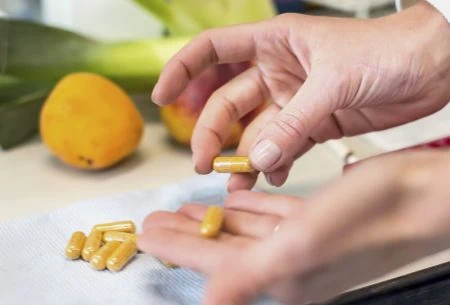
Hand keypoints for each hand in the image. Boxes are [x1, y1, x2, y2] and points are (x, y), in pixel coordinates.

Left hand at [138, 150, 449, 304]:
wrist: (420, 196)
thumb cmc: (367, 219)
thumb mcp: (301, 247)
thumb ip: (250, 277)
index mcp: (278, 274)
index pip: (211, 263)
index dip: (175, 248)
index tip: (147, 234)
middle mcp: (286, 262)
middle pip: (220, 247)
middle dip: (185, 234)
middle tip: (155, 219)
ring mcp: (299, 240)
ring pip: (241, 231)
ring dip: (212, 220)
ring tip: (183, 209)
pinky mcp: (313, 220)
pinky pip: (269, 217)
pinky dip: (246, 210)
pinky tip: (230, 202)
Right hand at [152, 1, 449, 190]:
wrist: (432, 67)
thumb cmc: (388, 50)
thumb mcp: (335, 82)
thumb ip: (295, 121)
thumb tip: (259, 158)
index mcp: (274, 44)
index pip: (213, 50)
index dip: (183, 70)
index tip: (162, 97)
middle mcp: (277, 72)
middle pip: (228, 103)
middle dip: (213, 133)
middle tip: (205, 164)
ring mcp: (293, 101)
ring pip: (254, 132)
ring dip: (243, 157)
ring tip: (236, 183)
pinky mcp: (312, 124)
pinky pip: (282, 147)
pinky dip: (274, 164)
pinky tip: (272, 176)